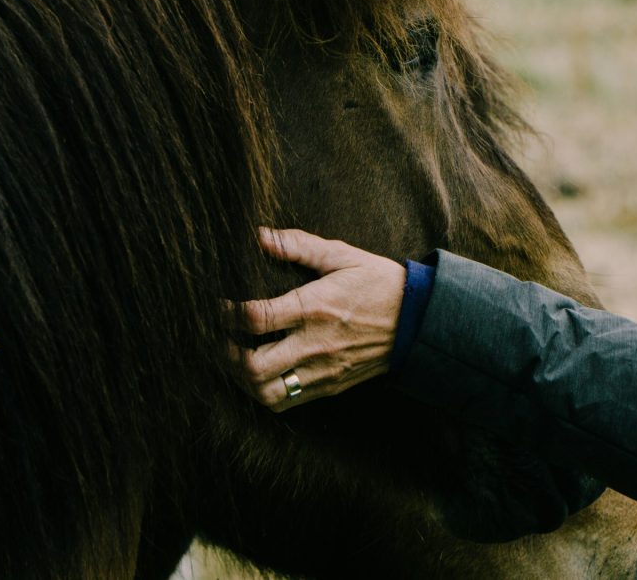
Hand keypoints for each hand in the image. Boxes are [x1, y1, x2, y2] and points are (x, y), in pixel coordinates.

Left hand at [229, 228, 405, 411]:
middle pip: (253, 366)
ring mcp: (322, 370)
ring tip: (235, 359)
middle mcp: (314, 344)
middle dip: (225, 353)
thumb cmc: (378, 282)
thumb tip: (260, 235)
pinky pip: (287, 402)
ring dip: (241, 379)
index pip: (256, 319)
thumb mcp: (342, 255)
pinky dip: (264, 392)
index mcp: (315, 307)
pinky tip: (260, 374)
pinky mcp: (329, 385)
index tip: (220, 306)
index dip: (227, 314)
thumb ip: (298, 245)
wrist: (417, 320)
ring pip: (266, 393)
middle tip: (219, 337)